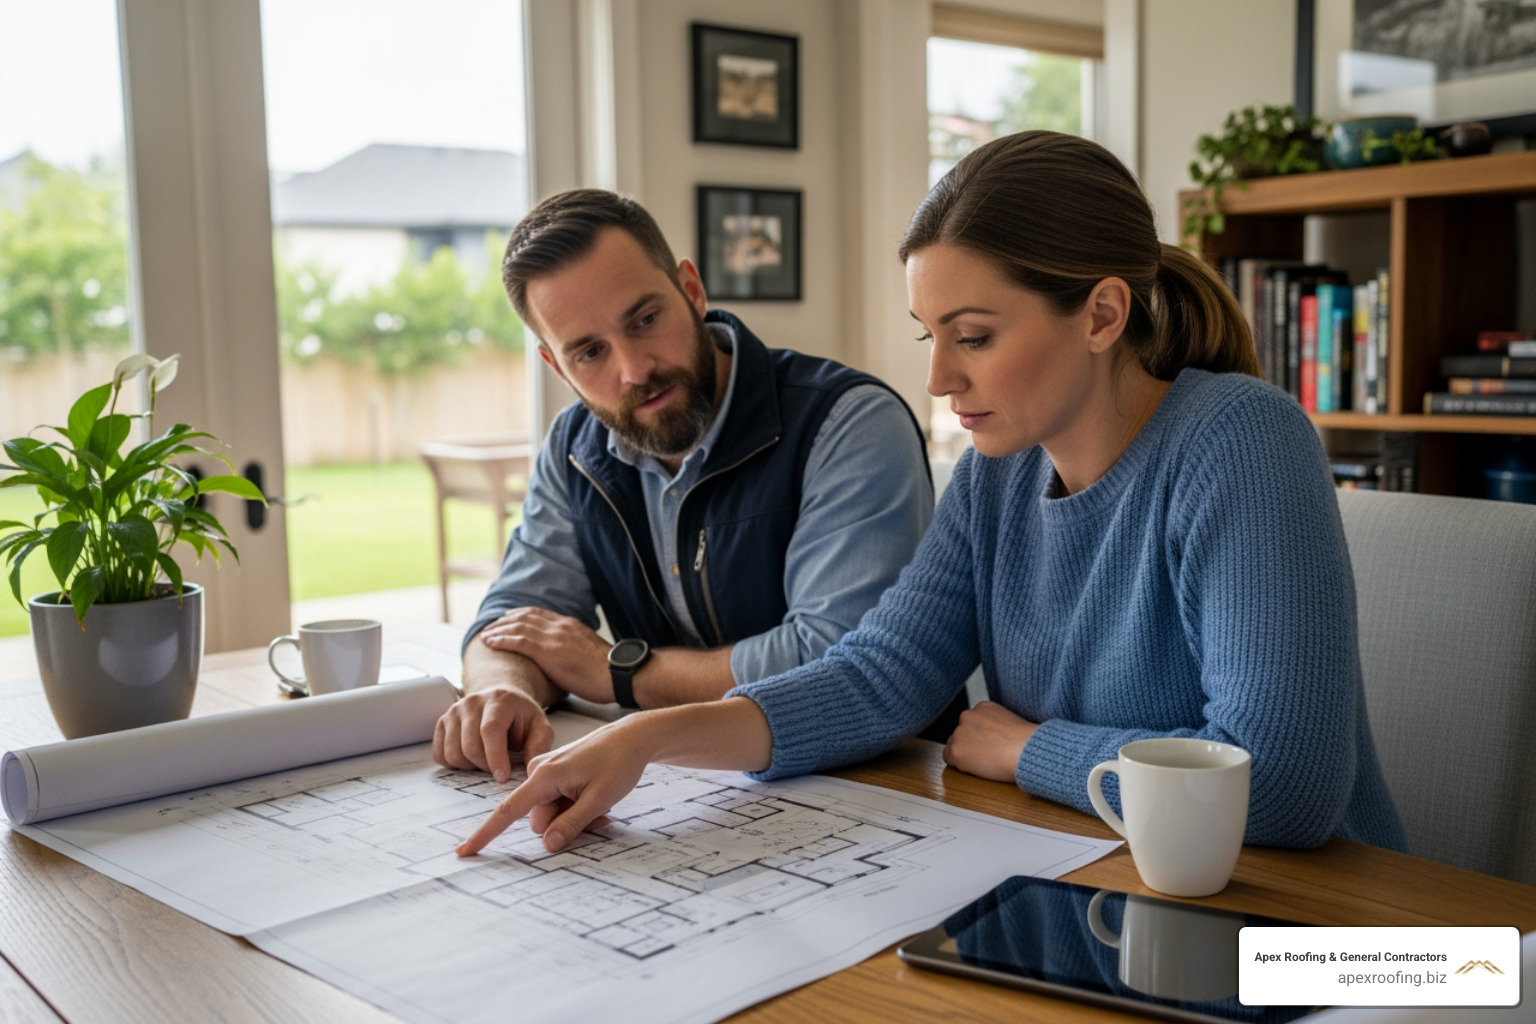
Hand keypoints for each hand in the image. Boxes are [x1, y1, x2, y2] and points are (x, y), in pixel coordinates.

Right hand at [433, 685, 555, 783]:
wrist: (500, 699)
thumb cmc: (520, 716)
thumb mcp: (539, 726)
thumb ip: (539, 746)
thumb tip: (531, 771)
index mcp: (498, 700)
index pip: (490, 730)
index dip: (495, 757)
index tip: (502, 777)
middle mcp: (471, 703)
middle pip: (470, 746)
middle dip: (485, 766)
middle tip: (499, 769)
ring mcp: (453, 712)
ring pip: (453, 753)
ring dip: (470, 767)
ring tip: (486, 761)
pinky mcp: (442, 723)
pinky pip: (440, 754)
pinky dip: (454, 765)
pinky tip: (471, 760)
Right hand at [456, 719, 652, 856]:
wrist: (633, 736)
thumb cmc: (620, 762)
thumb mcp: (600, 798)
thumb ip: (572, 823)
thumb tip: (548, 845)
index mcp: (545, 776)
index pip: (509, 810)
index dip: (487, 833)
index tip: (464, 851)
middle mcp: (539, 772)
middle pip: (540, 819)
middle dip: (565, 825)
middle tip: (601, 817)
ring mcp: (547, 772)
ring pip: (551, 813)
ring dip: (573, 816)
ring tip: (602, 805)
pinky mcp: (555, 773)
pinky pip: (557, 802)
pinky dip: (574, 807)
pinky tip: (595, 797)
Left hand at [479, 608, 612, 701]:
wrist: (618, 674)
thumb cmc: (609, 672)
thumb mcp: (591, 653)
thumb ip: (576, 649)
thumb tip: (569, 658)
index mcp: (570, 625)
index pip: (540, 613)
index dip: (521, 614)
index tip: (509, 617)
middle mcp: (560, 626)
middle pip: (525, 616)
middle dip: (505, 620)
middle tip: (491, 626)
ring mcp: (554, 637)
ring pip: (518, 626)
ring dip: (498, 629)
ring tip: (485, 635)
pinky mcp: (548, 651)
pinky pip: (518, 641)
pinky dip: (501, 639)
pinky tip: (490, 642)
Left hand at [942, 701, 1037, 781]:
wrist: (1025, 751)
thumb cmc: (1026, 742)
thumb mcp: (1011, 722)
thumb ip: (995, 724)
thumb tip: (992, 737)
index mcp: (982, 707)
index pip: (972, 723)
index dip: (980, 737)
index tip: (990, 744)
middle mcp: (967, 716)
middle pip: (961, 733)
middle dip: (970, 744)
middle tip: (987, 755)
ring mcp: (960, 732)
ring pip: (954, 745)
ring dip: (965, 754)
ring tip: (985, 762)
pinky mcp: (956, 750)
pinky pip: (948, 758)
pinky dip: (959, 765)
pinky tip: (976, 767)